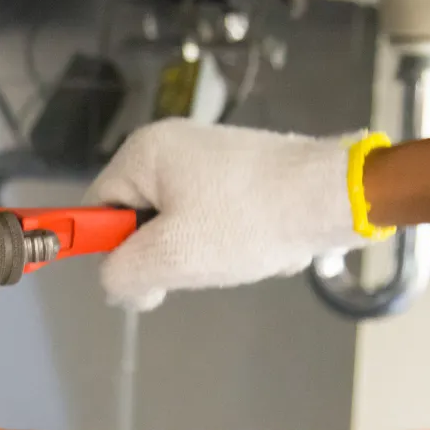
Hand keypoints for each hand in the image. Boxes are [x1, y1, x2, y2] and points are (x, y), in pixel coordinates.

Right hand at [88, 121, 365, 308]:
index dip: (112, 249)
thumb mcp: (171, 257)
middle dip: (167, 253)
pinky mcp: (241, 172)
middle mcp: (172, 145)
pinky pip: (215, 219)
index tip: (143, 274)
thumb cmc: (247, 221)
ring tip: (235, 253)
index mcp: (144, 151)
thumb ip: (121, 275)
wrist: (333, 197)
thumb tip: (118, 284)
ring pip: (180, 225)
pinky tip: (257, 244)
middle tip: (197, 265)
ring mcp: (210, 156)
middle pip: (139, 218)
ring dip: (204, 252)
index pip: (96, 208)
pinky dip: (231, 240)